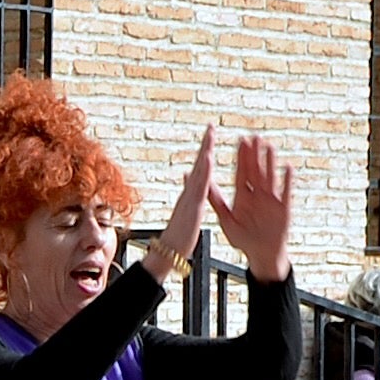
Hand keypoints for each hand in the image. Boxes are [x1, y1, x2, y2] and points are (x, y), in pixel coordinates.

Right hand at [153, 127, 215, 280]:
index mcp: (191, 194)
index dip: (204, 152)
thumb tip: (187, 180)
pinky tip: (208, 159)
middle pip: (198, 164)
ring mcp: (190, 197)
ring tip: (210, 136)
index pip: (199, 169)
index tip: (210, 137)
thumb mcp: (186, 212)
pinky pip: (200, 186)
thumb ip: (187, 195)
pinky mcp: (193, 205)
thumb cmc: (179, 236)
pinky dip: (204, 171)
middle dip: (205, 145)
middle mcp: (190, 192)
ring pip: (199, 171)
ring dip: (205, 152)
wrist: (169, 252)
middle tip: (211, 127)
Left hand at [207, 133, 295, 279]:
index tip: (240, 141)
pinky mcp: (283, 209)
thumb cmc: (243, 239)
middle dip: (255, 154)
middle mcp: (257, 195)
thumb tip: (202, 185)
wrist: (261, 255)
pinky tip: (287, 167)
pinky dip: (287, 181)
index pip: (241, 172)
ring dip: (270, 162)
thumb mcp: (226, 220)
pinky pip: (285, 193)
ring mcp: (271, 201)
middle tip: (254, 136)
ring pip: (270, 177)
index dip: (241, 157)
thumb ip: (215, 201)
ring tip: (269, 146)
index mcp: (243, 197)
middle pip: (256, 171)